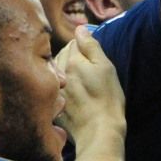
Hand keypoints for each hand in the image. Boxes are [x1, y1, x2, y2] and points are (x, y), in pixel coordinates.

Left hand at [56, 30, 125, 145]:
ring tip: (80, 81)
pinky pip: (54, 88)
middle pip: (61, 56)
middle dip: (72, 57)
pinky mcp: (53, 104)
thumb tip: (80, 29)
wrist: (98, 131)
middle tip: (87, 68)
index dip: (83, 46)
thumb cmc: (108, 98)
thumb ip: (92, 47)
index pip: (72, 43)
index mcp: (71, 61)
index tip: (93, 55)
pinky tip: (74, 96)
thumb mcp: (106, 68)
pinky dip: (62, 88)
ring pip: (56, 71)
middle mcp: (57, 72)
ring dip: (65, 72)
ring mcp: (53, 89)